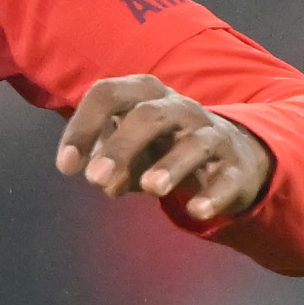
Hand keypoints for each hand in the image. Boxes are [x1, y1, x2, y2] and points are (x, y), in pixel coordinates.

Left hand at [55, 75, 274, 221]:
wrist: (229, 156)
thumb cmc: (161, 149)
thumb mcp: (129, 153)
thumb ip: (111, 164)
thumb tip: (105, 182)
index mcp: (144, 95)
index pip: (108, 95)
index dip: (83, 127)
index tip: (65, 166)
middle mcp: (179, 108)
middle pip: (148, 115)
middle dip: (120, 146)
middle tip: (94, 179)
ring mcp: (211, 134)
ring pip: (193, 143)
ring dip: (170, 165)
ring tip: (150, 188)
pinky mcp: (237, 166)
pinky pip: (227, 177)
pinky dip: (213, 193)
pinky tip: (196, 210)